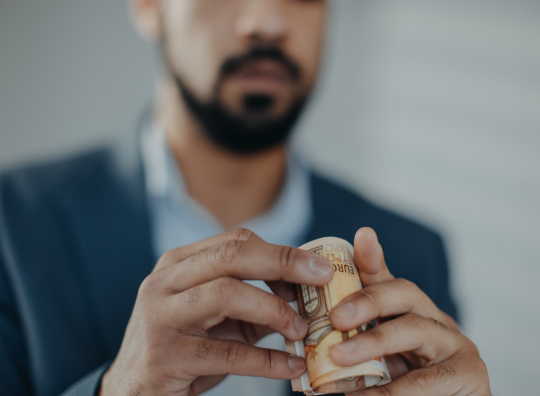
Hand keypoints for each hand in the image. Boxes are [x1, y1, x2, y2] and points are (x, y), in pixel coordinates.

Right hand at [100, 228, 333, 395]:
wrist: (134, 392)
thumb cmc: (184, 348)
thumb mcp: (218, 319)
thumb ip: (255, 302)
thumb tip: (308, 293)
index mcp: (179, 263)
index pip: (236, 241)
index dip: (281, 252)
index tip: (316, 269)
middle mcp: (165, 282)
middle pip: (231, 255)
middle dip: (283, 263)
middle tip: (323, 278)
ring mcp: (161, 316)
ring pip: (225, 293)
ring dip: (273, 309)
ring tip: (301, 330)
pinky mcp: (166, 356)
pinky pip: (225, 353)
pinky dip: (265, 360)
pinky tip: (291, 367)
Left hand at [329, 228, 490, 395]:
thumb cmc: (405, 394)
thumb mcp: (377, 366)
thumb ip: (356, 351)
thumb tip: (314, 348)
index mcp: (409, 315)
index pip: (388, 281)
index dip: (373, 260)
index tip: (362, 236)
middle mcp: (435, 321)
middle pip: (405, 293)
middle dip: (368, 299)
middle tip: (336, 317)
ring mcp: (456, 344)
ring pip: (415, 329)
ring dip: (374, 341)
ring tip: (338, 356)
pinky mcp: (471, 373)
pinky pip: (426, 379)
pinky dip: (392, 391)